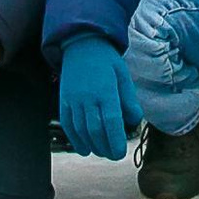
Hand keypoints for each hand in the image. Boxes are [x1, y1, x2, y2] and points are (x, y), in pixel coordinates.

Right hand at [56, 38, 139, 160]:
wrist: (82, 44)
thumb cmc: (106, 61)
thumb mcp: (123, 75)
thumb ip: (129, 99)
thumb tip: (135, 120)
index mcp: (106, 90)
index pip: (111, 121)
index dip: (115, 140)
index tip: (120, 153)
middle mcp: (88, 97)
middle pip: (95, 129)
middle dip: (105, 147)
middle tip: (113, 155)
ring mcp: (73, 100)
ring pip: (81, 130)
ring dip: (91, 145)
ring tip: (101, 151)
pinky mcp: (63, 101)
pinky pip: (68, 125)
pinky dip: (75, 139)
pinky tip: (84, 148)